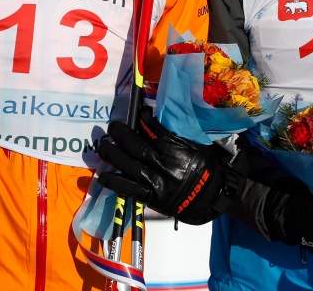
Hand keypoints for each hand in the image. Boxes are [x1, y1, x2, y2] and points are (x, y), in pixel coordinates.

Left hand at [97, 110, 244, 224]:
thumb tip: (158, 120)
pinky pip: (130, 189)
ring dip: (113, 156)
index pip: (157, 132)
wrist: (210, 197)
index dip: (146, 121)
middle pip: (138, 148)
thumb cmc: (205, 168)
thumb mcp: (198, 147)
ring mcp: (157, 183)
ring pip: (130, 167)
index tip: (140, 113)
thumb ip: (179, 136)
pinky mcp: (152, 197)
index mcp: (179, 152)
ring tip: (102, 146)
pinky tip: (104, 176)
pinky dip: (115, 182)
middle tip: (112, 126)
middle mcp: (166, 166)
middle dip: (123, 135)